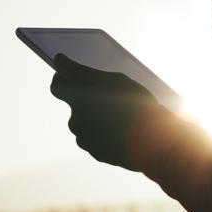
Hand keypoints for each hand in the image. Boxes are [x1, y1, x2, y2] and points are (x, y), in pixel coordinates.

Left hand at [50, 54, 156, 169]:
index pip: (57, 85)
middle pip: (73, 104)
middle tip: (107, 97)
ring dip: (94, 118)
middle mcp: (76, 117)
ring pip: (83, 122)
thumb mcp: (114, 80)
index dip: (64, 80)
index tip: (73, 78)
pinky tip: (120, 131)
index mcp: (79, 96)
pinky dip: (101, 134)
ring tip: (119, 116)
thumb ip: (81, 71)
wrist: (154, 140)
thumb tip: (58, 61)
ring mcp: (84, 136)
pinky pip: (92, 138)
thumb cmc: (137, 104)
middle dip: (85, 100)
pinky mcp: (92, 150)